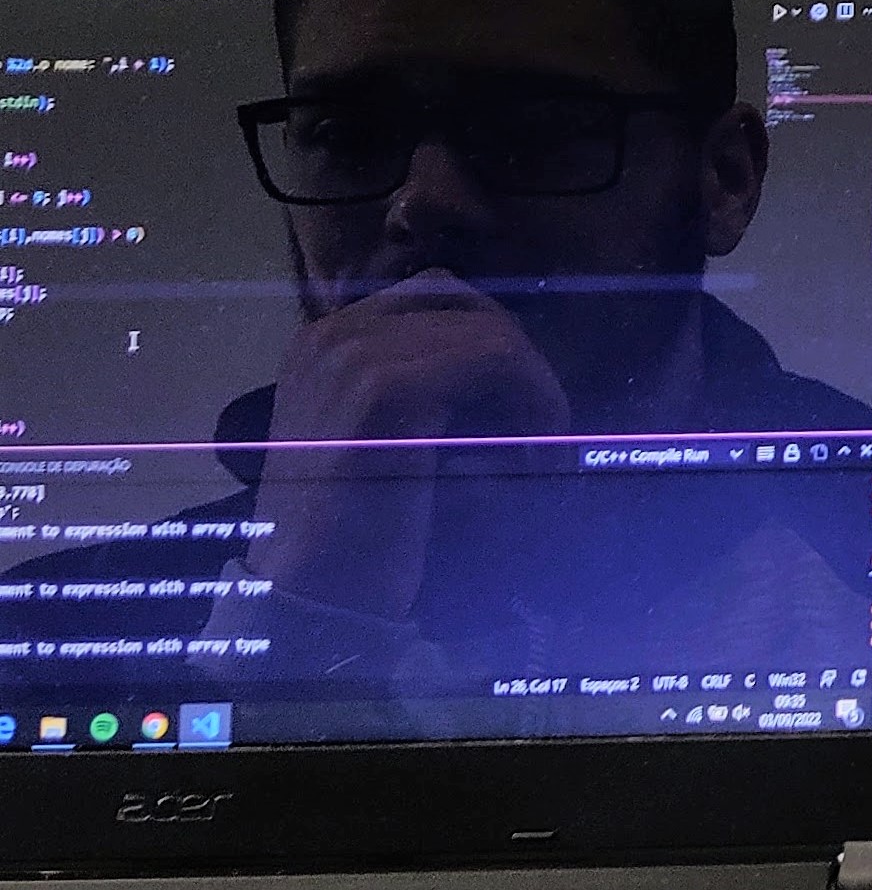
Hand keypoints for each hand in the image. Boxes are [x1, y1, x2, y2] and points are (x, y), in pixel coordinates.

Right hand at [248, 270, 570, 620]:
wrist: (312, 594)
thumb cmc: (356, 529)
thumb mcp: (386, 439)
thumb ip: (424, 389)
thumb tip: (506, 357)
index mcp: (323, 344)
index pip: (435, 294)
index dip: (494, 342)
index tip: (522, 405)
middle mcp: (331, 338)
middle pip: (467, 308)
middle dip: (518, 362)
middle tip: (541, 426)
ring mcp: (351, 357)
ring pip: (491, 334)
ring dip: (534, 390)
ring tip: (540, 449)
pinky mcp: (384, 387)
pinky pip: (497, 359)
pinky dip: (535, 401)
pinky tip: (533, 455)